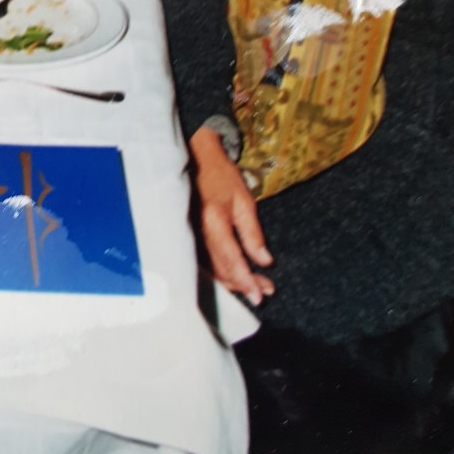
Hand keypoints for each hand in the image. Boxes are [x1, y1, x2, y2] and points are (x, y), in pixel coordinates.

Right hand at [190, 127, 274, 305]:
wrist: (194, 159)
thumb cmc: (221, 176)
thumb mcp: (243, 200)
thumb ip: (252, 233)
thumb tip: (265, 261)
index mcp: (214, 221)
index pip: (232, 259)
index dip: (246, 280)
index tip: (261, 294)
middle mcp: (198, 233)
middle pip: (221, 269)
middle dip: (243, 284)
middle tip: (264, 292)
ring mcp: (190, 236)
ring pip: (212, 269)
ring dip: (233, 281)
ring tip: (255, 286)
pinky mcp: (188, 236)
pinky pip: (204, 262)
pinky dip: (220, 272)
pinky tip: (234, 277)